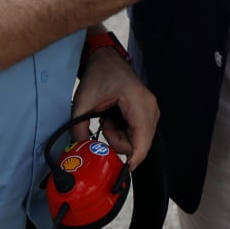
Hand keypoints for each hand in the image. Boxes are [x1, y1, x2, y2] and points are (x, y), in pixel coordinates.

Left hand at [72, 47, 158, 169]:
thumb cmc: (98, 74)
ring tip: (107, 121)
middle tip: (104, 128)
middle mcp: (150, 108)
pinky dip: (123, 133)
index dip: (132, 160)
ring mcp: (151, 110)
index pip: (142, 142)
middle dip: (119, 144)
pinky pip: (138, 134)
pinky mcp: (147, 112)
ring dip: (120, 138)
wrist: (105, 58)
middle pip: (141, 144)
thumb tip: (78, 150)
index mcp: (139, 103)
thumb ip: (78, 127)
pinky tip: (113, 120)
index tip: (117, 170)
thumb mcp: (83, 100)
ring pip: (139, 141)